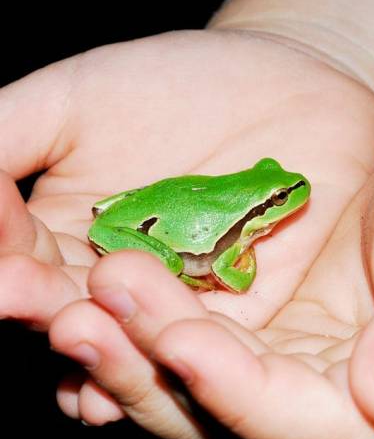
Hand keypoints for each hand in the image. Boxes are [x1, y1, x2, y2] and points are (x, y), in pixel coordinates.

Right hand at [0, 29, 373, 430]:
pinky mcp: (241, 306)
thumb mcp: (79, 98)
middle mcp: (114, 276)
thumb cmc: (177, 83)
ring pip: (136, 333)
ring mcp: (177, 297)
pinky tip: (163, 356)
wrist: (281, 88)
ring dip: (105, 344)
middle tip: (13, 293)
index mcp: (62, 233)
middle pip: (70, 304)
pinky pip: (212, 339)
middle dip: (43, 301)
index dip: (4, 247)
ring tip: (75, 339)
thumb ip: (11, 135)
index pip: (18, 252)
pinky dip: (188, 351)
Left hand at [50, 135, 373, 438]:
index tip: (181, 341)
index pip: (319, 431)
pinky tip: (123, 287)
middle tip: (91, 313)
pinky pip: (220, 347)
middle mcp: (359, 421)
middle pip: (247, 424)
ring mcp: (319, 381)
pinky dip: (169, 324)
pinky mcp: (292, 341)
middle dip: (165, 375)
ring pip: (217, 391)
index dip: (244, 395)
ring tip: (89, 295)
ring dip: (149, 350)